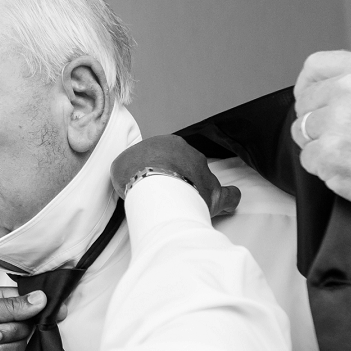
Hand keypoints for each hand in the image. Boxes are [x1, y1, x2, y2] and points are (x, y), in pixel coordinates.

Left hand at [0, 287, 46, 350]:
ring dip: (0, 345)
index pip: (27, 300)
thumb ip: (12, 306)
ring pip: (22, 343)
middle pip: (28, 324)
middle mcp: (1, 320)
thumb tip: (41, 299)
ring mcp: (1, 342)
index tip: (56, 310)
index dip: (41, 305)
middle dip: (9, 329)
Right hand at [111, 134, 240, 216]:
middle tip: (166, 194)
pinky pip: (229, 195)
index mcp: (170, 144)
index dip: (160, 169)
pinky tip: (227, 206)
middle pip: (188, 166)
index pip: (168, 155)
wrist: (154, 185)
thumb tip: (130, 172)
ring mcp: (205, 174)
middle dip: (179, 178)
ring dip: (197, 190)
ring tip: (186, 206)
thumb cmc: (136, 173)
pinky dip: (228, 200)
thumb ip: (130, 165)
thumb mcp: (122, 164)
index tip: (152, 180)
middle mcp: (191, 155)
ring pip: (204, 180)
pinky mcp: (215, 194)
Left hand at [292, 50, 350, 261]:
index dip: (308, 87)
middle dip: (316, 122)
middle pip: (305, 102)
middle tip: (345, 140)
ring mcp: (337, 121)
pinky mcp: (329, 153)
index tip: (310, 99)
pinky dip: (324, 170)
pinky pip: (307, 160)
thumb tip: (330, 92)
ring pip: (302, 132)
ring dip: (320, 146)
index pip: (315, 66)